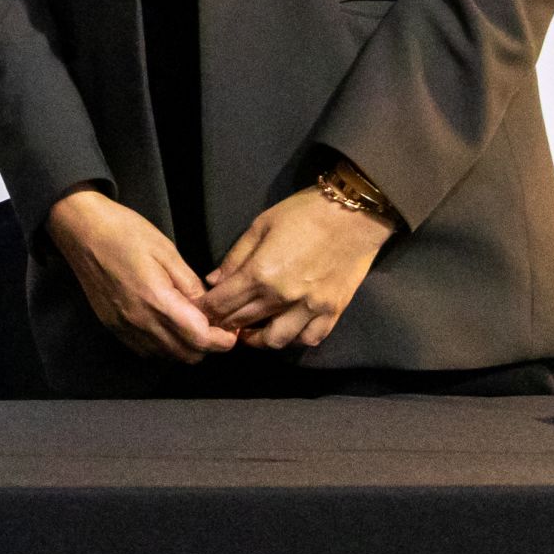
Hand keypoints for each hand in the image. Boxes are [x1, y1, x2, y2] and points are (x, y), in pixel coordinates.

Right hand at [46, 189, 237, 364]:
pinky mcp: (112, 327)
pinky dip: (163, 346)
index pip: (200, 339)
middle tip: (214, 326)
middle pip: (187, 355)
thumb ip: (191, 285)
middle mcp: (140, 321)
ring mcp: (124, 327)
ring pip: (167, 356)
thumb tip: (208, 308)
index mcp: (157, 300)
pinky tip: (165, 325)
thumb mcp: (167, 251)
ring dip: (185, 347)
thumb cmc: (124, 232)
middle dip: (207, 345)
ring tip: (190, 324)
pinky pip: (146, 351)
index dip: (222, 339)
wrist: (80, 229)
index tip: (230, 331)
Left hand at [203, 187, 394, 350]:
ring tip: (249, 331)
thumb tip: (213, 281)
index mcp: (261, 273)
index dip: (206, 310)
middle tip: (217, 323)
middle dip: (224, 325)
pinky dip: (294, 339)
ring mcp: (311, 308)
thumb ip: (235, 257)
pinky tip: (284, 330)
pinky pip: (310, 339)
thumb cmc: (304, 213)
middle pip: (243, 322)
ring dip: (257, 339)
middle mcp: (283, 297)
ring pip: (275, 340)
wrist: (354, 214)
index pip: (223, 303)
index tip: (199, 312)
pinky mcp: (334, 312)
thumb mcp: (260, 226)